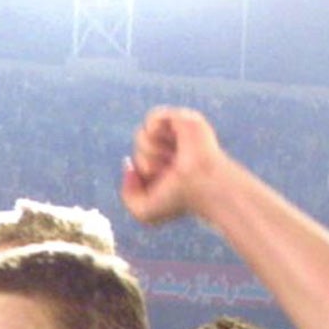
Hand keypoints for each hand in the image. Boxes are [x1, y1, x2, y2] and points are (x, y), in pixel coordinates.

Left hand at [121, 107, 226, 226]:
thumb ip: (127, 194)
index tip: (161, 181)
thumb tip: (127, 163)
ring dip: (150, 151)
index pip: (136, 160)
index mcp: (165, 164)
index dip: (142, 172)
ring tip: (170, 159)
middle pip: (138, 148)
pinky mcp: (185, 119)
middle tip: (168, 170)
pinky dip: (154, 133)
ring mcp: (179, 132)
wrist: (202, 185)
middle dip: (146, 162)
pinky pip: (154, 117)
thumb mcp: (143, 211)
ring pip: (142, 134)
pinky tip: (169, 143)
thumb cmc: (178, 201)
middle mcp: (172, 146)